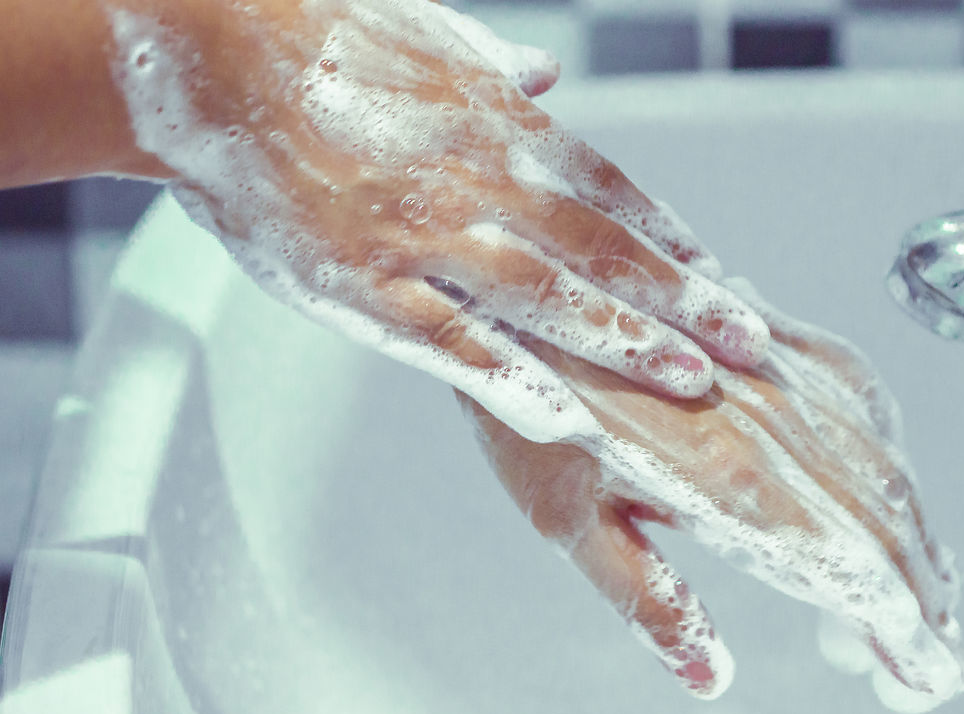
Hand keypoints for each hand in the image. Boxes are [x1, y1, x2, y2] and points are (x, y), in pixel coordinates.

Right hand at [104, 0, 768, 441]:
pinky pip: (459, 347)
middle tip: (751, 346)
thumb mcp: (425, 35)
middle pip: (607, 253)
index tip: (725, 281)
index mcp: (503, 129)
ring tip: (695, 384)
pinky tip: (575, 424)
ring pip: (551, 300)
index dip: (675, 244)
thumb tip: (548, 69)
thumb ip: (494, 63)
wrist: (211, 56)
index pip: (616, 195)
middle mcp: (484, 184)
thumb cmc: (318, 41)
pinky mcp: (369, 289)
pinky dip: (520, 386)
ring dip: (629, 344)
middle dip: (686, 302)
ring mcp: (429, 240)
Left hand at [462, 278, 963, 708]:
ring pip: (886, 470)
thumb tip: (712, 677)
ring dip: (918, 543)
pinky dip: (892, 468)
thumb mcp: (569, 519)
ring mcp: (788, 377)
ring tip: (929, 604)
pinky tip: (891, 499)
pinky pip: (866, 407)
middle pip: (886, 527)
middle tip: (942, 666)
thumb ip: (649, 599)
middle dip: (927, 604)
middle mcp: (781, 427)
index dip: (904, 631)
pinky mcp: (781, 340)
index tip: (938, 678)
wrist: (527, 280)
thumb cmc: (532, 411)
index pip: (853, 572)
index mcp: (735, 483)